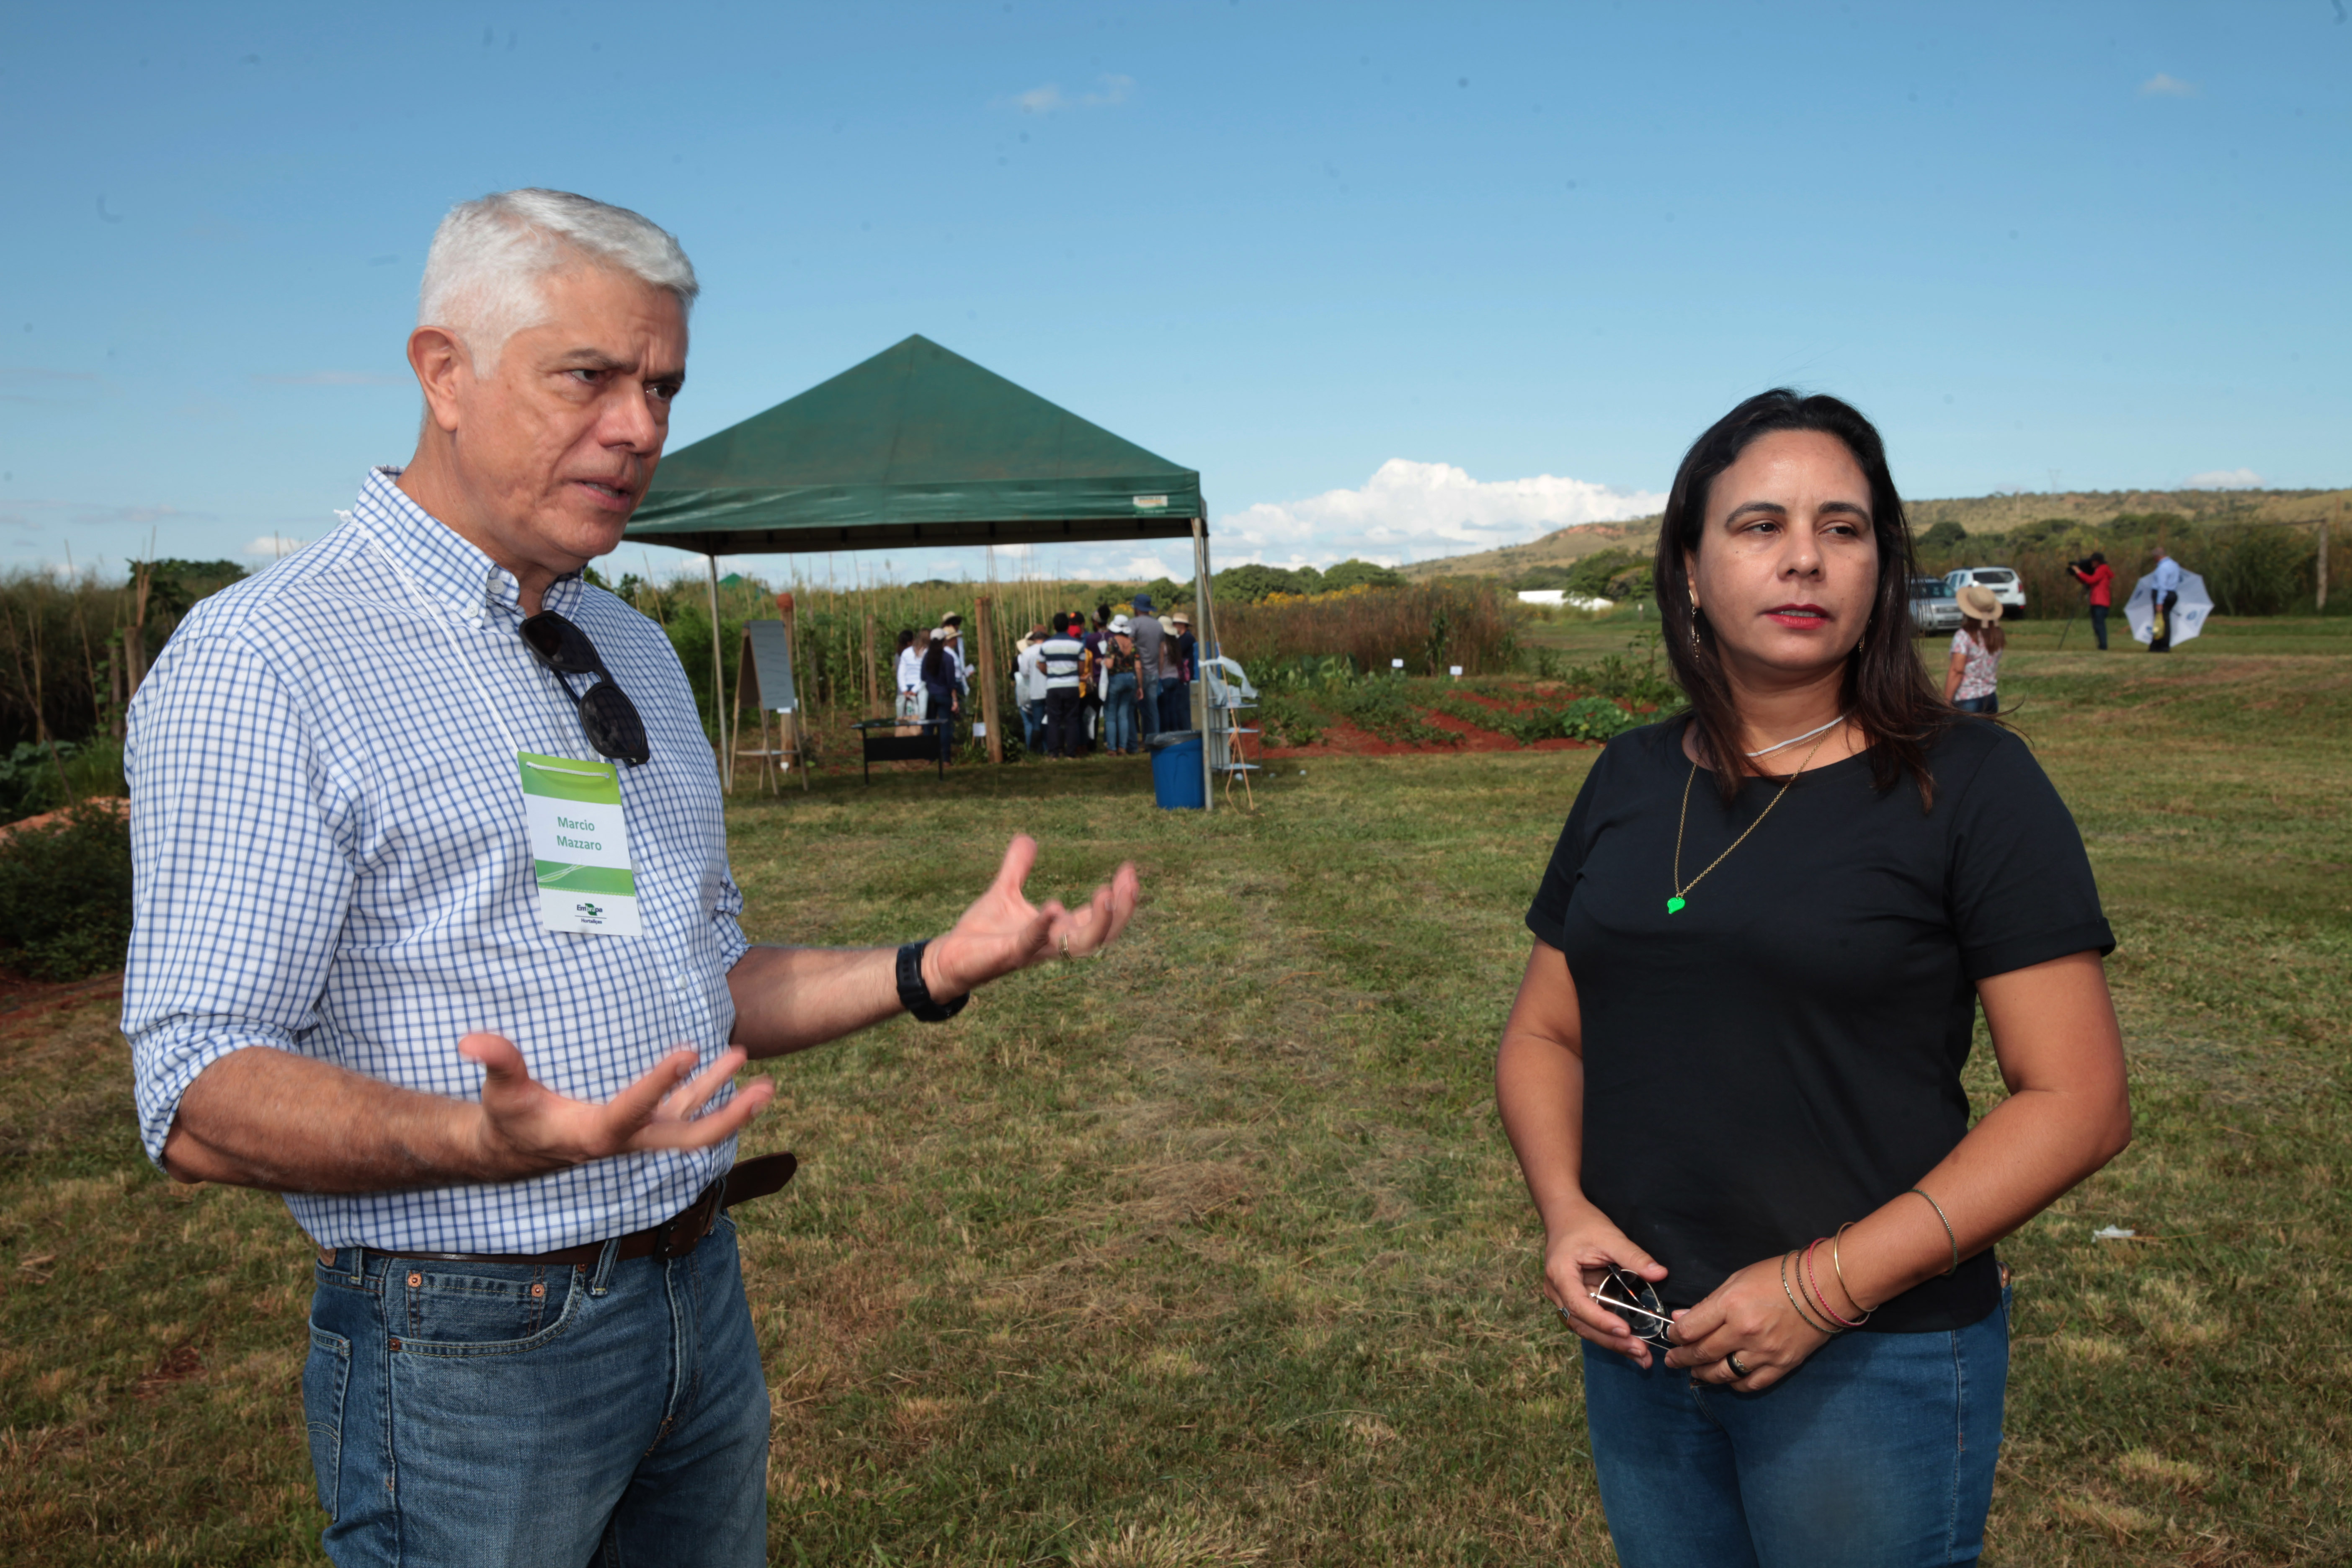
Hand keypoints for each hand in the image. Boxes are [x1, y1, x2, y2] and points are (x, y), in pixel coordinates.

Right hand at [460, 1033, 773, 1179]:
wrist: (520, 1147)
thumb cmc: (510, 1117)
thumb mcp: (501, 1093)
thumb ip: (497, 1063)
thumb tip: (472, 1040)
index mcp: (594, 1134)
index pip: (633, 1110)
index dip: (660, 1082)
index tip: (690, 1048)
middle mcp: (627, 1140)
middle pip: (687, 1136)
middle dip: (728, 1116)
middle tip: (765, 1087)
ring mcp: (641, 1134)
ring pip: (694, 1122)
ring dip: (729, 1100)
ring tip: (762, 1074)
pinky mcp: (646, 1124)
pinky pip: (687, 1110)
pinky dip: (711, 1091)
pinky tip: (732, 1064)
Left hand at [924, 834, 1139, 996]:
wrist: (950, 958)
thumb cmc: (981, 933)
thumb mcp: (1004, 892)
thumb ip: (1017, 868)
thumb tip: (1027, 838)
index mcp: (1057, 929)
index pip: (1099, 917)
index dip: (1119, 897)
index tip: (1129, 869)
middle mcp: (1053, 943)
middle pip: (1103, 935)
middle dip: (1120, 910)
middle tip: (1130, 882)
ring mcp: (1035, 950)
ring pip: (1080, 946)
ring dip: (1098, 922)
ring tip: (1106, 894)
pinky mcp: (1010, 954)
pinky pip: (1032, 941)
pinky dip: (1043, 925)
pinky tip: (1053, 906)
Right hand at [1541, 1205, 1670, 1367]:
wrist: (1563, 1215)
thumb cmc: (1583, 1223)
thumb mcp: (1610, 1236)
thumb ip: (1634, 1256)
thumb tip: (1660, 1274)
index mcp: (1560, 1274)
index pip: (1579, 1305)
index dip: (1601, 1321)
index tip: (1625, 1331)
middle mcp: (1557, 1291)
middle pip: (1582, 1324)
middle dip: (1611, 1341)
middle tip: (1641, 1353)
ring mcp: (1563, 1297)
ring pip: (1586, 1328)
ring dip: (1612, 1342)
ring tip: (1640, 1356)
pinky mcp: (1574, 1300)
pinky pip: (1590, 1321)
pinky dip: (1609, 1334)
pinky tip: (1630, 1345)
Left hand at [1662, 1252, 1830, 1390]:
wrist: (1822, 1288)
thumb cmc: (1777, 1277)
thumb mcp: (1736, 1280)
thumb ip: (1708, 1304)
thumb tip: (1682, 1319)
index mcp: (1731, 1305)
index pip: (1691, 1330)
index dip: (1675, 1336)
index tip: (1671, 1337)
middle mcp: (1744, 1332)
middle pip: (1703, 1354)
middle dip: (1682, 1359)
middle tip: (1672, 1361)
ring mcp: (1764, 1352)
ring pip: (1723, 1373)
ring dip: (1703, 1374)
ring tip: (1694, 1372)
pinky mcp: (1782, 1365)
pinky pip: (1751, 1384)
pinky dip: (1735, 1384)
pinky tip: (1726, 1380)